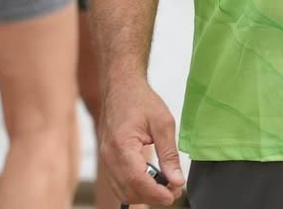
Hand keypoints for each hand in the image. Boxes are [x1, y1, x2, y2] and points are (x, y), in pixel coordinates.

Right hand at [99, 77, 183, 206]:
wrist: (121, 87)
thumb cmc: (140, 99)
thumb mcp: (163, 123)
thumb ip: (170, 154)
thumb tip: (177, 180)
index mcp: (122, 145)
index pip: (137, 180)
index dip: (156, 193)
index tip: (173, 195)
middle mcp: (109, 155)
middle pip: (128, 190)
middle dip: (153, 197)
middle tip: (175, 191)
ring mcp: (106, 158)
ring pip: (122, 191)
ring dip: (144, 195)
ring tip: (165, 186)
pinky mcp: (108, 159)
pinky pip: (118, 183)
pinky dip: (134, 188)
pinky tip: (151, 181)